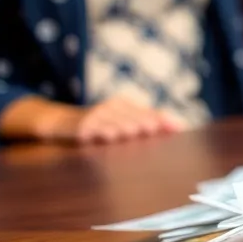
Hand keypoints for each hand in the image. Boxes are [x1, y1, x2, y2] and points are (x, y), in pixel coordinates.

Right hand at [47, 97, 184, 144]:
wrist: (62, 123)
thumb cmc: (100, 124)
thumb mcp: (122, 122)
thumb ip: (147, 122)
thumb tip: (180, 125)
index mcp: (126, 105)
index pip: (148, 113)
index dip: (163, 120)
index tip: (179, 127)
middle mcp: (113, 107)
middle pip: (133, 117)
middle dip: (144, 122)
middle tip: (154, 128)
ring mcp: (96, 115)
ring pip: (114, 122)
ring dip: (124, 126)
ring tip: (135, 131)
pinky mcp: (81, 125)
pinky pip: (93, 128)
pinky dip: (100, 131)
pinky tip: (109, 136)